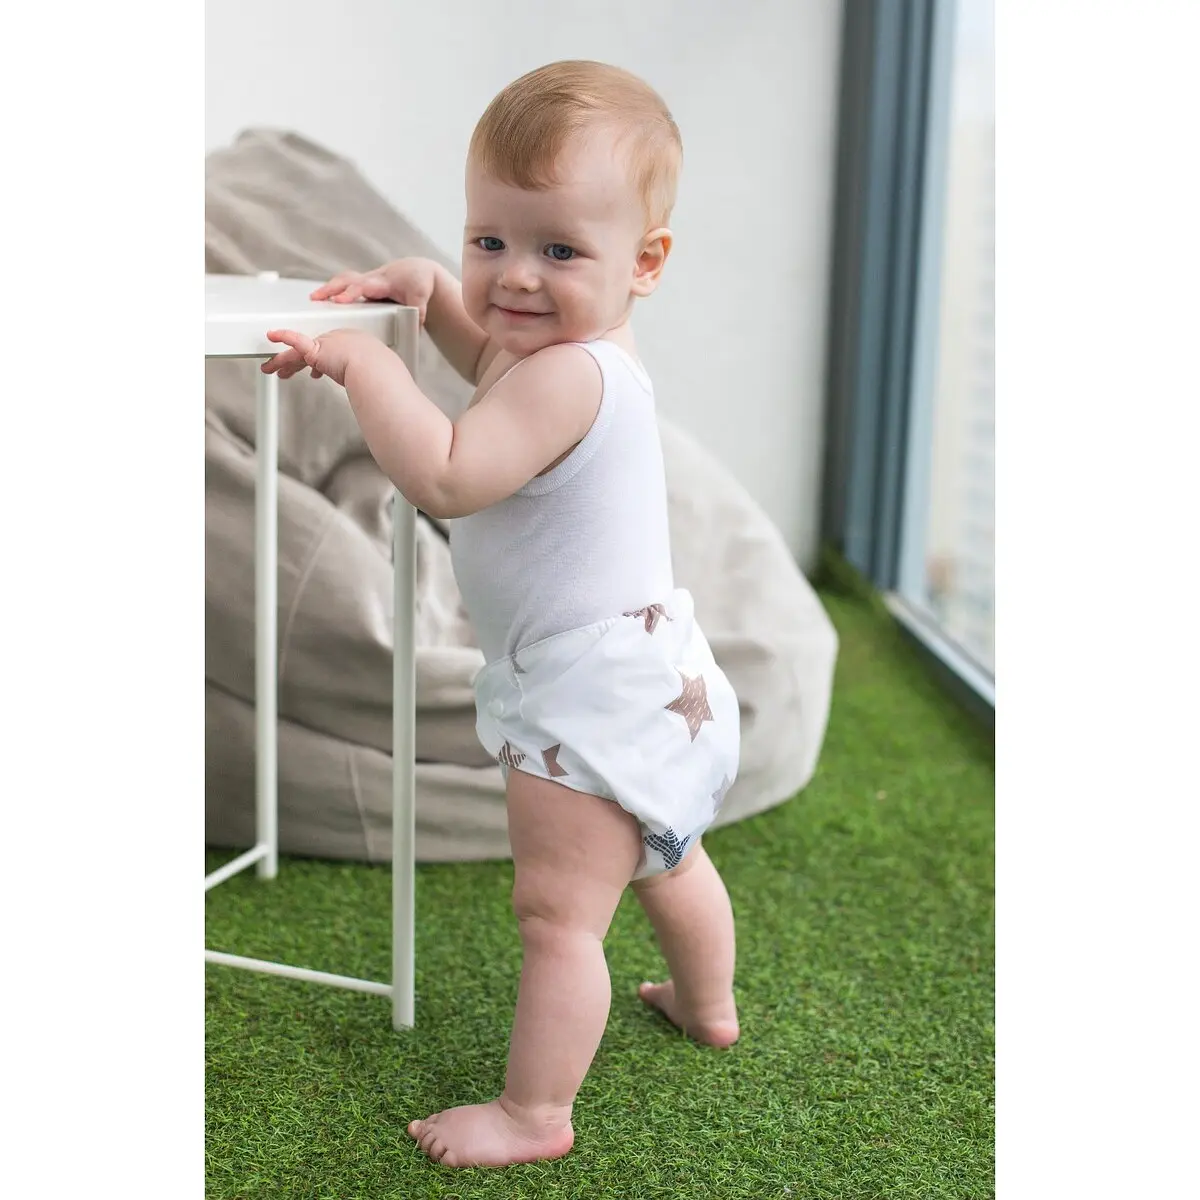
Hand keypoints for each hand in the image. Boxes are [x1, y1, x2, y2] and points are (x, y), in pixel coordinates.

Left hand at [260, 327, 378, 386]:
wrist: (375, 369)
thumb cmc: (379, 373)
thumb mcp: (373, 373)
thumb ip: (365, 377)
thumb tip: (369, 392)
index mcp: (354, 343)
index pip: (330, 352)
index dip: (319, 363)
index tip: (314, 371)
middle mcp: (339, 339)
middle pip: (312, 350)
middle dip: (297, 362)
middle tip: (287, 369)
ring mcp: (327, 343)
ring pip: (299, 352)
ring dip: (282, 361)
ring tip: (270, 367)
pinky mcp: (317, 350)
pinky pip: (296, 341)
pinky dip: (283, 336)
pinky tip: (272, 335)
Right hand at [310, 258, 438, 325]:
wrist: (416, 270)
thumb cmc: (417, 281)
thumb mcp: (421, 295)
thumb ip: (418, 310)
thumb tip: (416, 325)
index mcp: (383, 282)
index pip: (362, 286)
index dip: (350, 294)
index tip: (338, 302)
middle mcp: (371, 279)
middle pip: (347, 280)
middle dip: (330, 288)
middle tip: (314, 298)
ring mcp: (365, 281)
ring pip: (343, 280)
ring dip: (327, 288)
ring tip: (313, 299)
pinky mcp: (362, 285)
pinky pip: (344, 284)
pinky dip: (332, 290)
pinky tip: (322, 301)